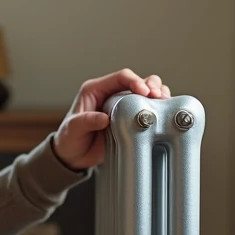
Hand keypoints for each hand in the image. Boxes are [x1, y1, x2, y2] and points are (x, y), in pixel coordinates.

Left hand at [53, 69, 171, 170]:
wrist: (73, 157)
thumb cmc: (69, 139)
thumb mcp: (74, 129)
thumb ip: (87, 121)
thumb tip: (104, 118)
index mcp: (96, 90)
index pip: (120, 77)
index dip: (135, 81)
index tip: (144, 92)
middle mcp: (111, 94)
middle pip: (136, 81)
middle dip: (150, 85)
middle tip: (158, 95)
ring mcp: (121, 106)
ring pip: (145, 92)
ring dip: (157, 93)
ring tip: (164, 101)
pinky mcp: (129, 118)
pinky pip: (146, 107)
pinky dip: (157, 107)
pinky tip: (163, 111)